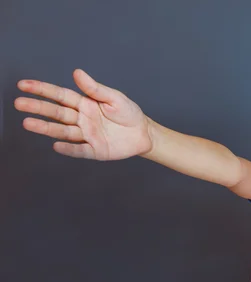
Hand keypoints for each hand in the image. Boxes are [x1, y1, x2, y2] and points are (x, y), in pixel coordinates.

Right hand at [14, 69, 151, 159]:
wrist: (144, 133)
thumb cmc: (129, 113)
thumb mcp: (114, 97)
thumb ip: (95, 88)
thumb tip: (77, 73)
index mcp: (85, 104)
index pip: (60, 95)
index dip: (42, 90)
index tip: (23, 85)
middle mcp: (82, 119)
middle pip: (57, 113)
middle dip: (38, 107)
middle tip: (18, 103)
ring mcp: (87, 135)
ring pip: (63, 131)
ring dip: (46, 128)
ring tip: (27, 123)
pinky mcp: (95, 150)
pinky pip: (80, 150)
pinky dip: (69, 148)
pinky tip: (56, 145)